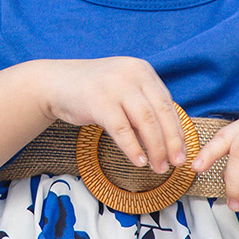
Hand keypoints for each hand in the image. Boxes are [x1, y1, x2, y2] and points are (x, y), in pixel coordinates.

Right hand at [34, 56, 186, 174]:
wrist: (56, 83)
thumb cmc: (93, 91)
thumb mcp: (123, 91)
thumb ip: (143, 106)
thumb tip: (169, 138)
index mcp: (142, 70)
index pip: (167, 103)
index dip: (177, 130)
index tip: (182, 152)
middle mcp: (132, 74)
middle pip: (160, 113)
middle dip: (171, 142)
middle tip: (176, 163)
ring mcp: (115, 86)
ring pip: (145, 122)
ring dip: (155, 148)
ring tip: (158, 167)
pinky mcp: (99, 102)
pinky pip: (122, 130)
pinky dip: (133, 148)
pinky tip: (139, 161)